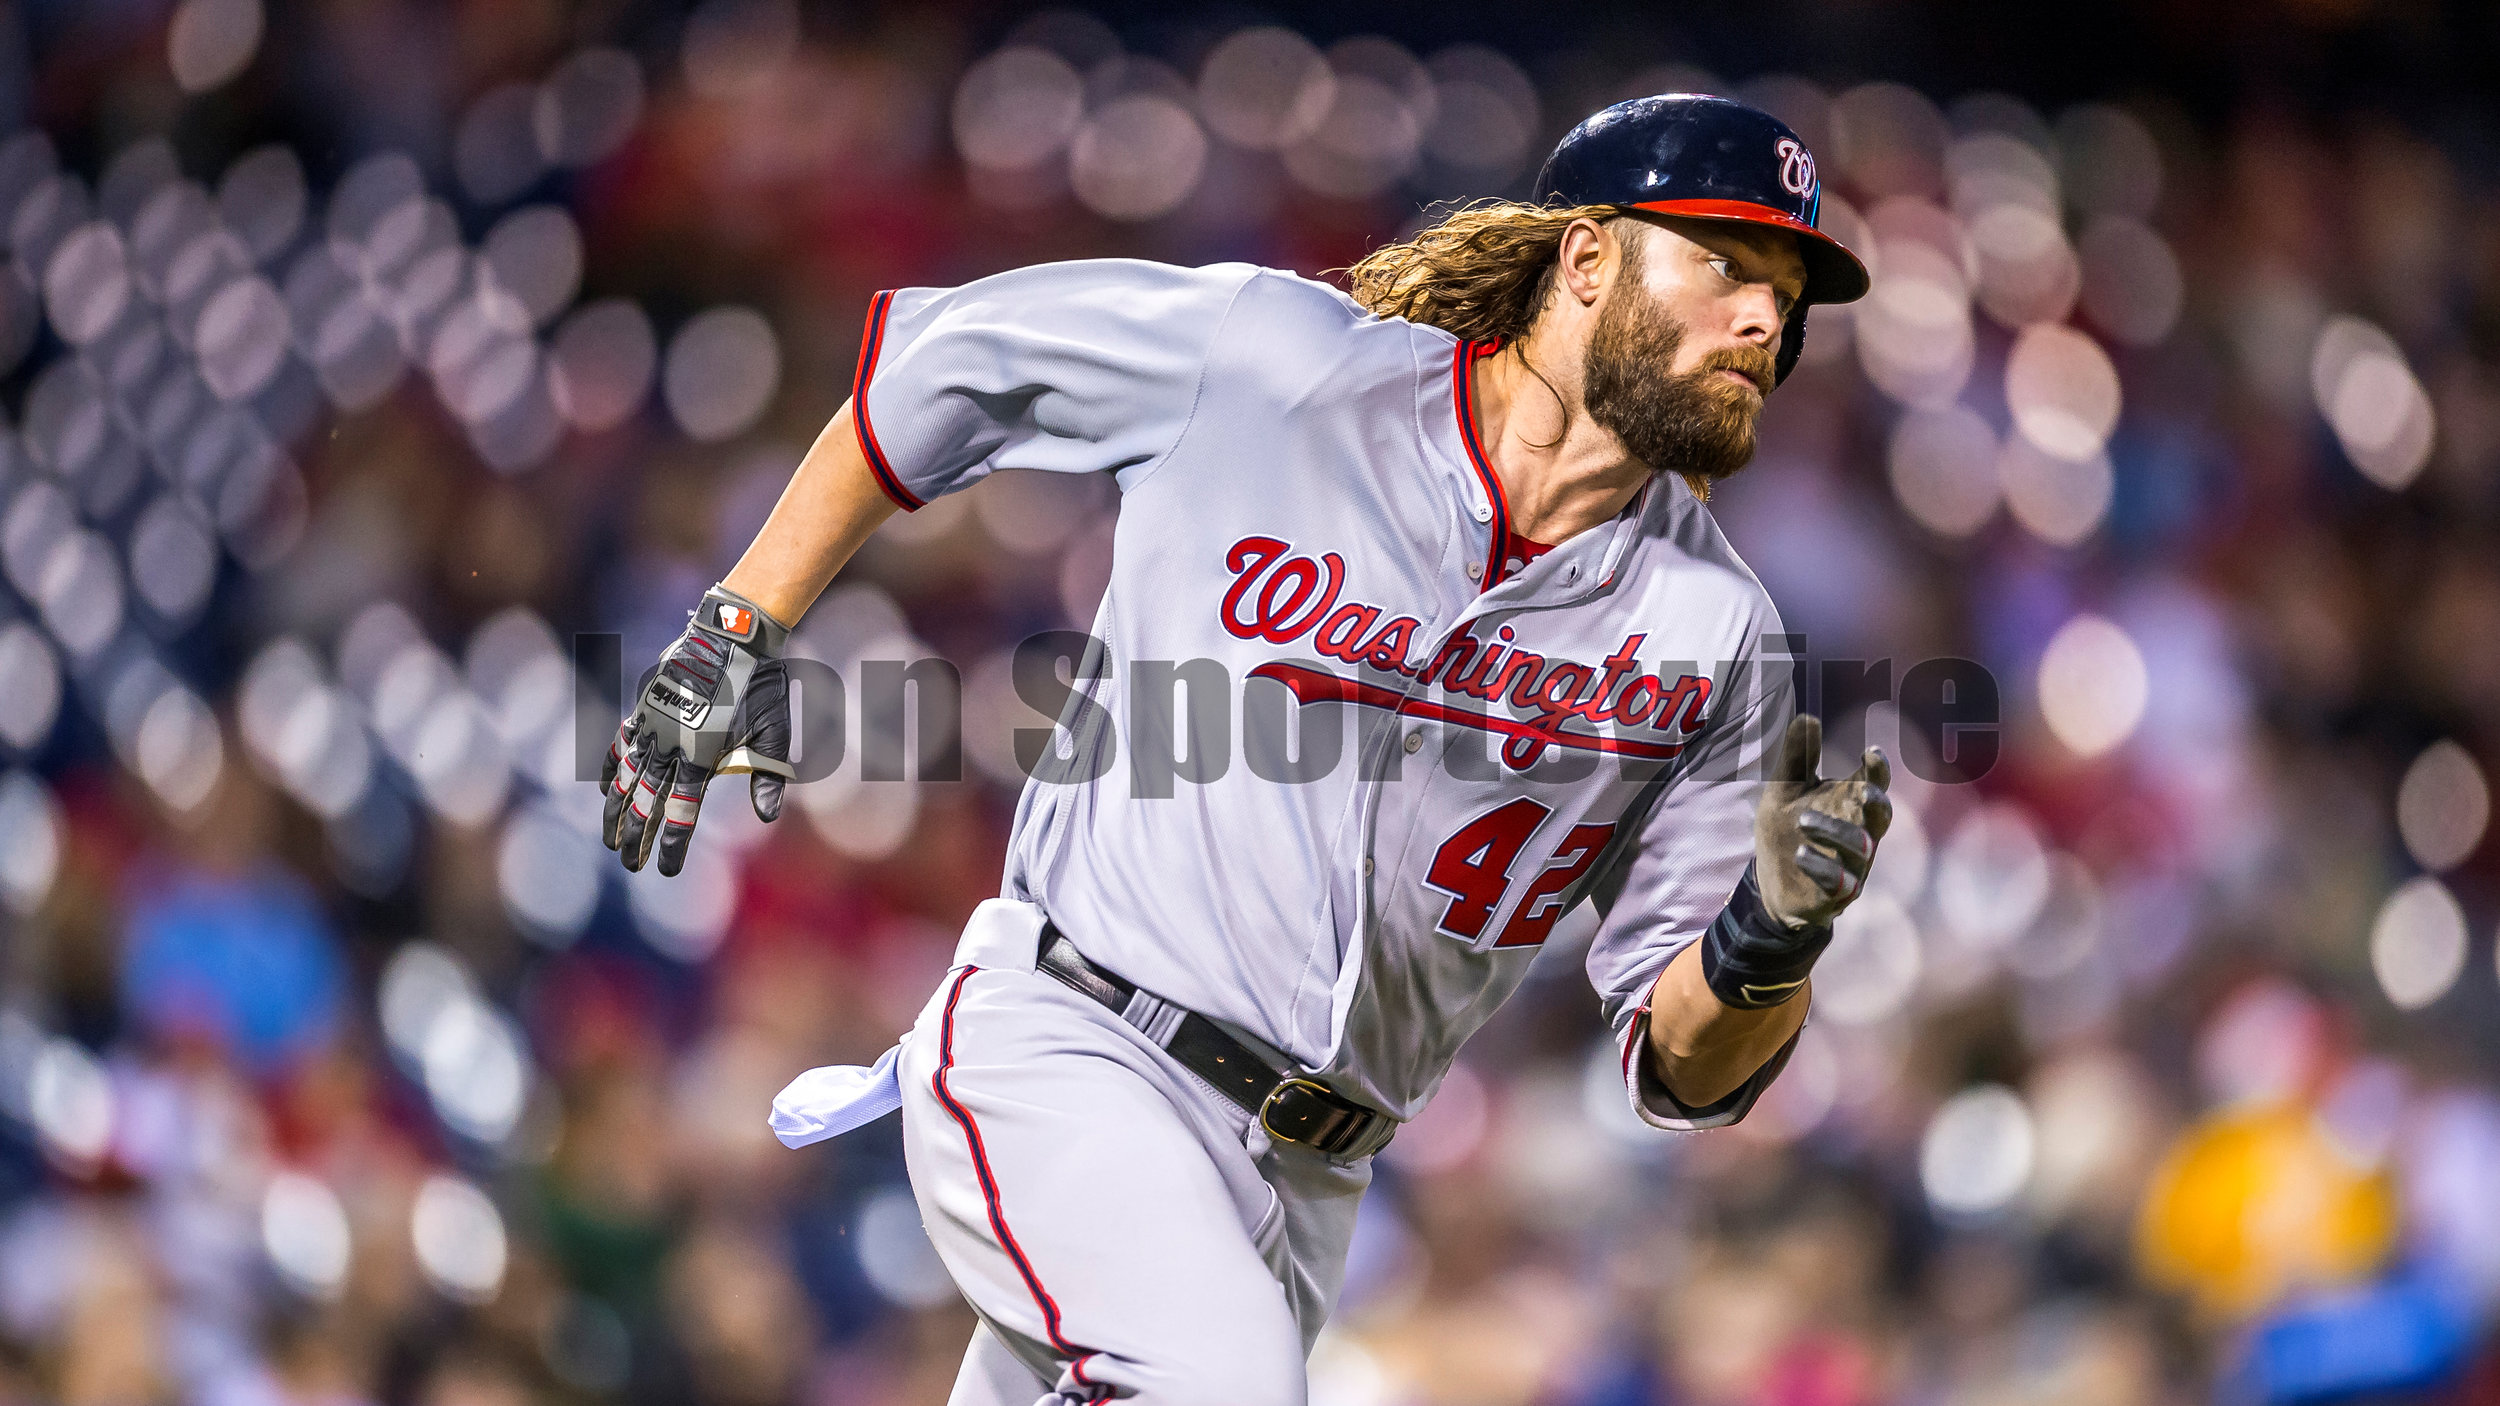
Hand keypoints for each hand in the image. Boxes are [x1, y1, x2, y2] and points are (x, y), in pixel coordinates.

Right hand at [602, 585, 795, 874]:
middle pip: (647, 801)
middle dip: (637, 836)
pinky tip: (608, 789)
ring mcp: (653, 725)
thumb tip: (767, 817)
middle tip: (630, 864)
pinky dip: (614, 768)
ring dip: (617, 810)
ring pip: (628, 777)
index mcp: (702, 756)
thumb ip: (768, 775)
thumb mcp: (774, 730)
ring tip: (611, 838)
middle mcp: (671, 745)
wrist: (732, 634)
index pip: (682, 812)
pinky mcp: (645, 707)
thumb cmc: (760, 684)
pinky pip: (623, 743)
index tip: (666, 870)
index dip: (672, 844)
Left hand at [1753, 713, 1891, 928]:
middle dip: (1877, 802)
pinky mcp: (1837, 893)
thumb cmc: (1787, 828)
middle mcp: (1859, 832)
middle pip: (1881, 816)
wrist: (1771, 882)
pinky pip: (1840, 882)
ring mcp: (1852, 865)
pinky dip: (1823, 867)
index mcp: (1849, 804)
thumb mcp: (1784, 790)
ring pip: (1859, 847)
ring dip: (1835, 832)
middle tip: (1862, 791)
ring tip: (1803, 820)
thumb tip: (1808, 716)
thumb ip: (1797, 757)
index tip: (1871, 751)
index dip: (1877, 769)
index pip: (1873, 783)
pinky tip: (1801, 854)